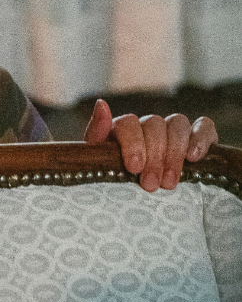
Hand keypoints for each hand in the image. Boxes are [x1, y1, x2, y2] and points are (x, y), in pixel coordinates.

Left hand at [84, 99, 217, 191]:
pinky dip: (200, 138)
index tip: (134, 168)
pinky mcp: (197, 137)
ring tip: (169, 182)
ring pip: (177, 123)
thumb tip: (101, 104)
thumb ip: (96, 132)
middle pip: (154, 124)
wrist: (134, 197)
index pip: (128, 122)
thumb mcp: (97, 159)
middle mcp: (147, 125)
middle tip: (151, 184)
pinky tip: (194, 157)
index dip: (133, 143)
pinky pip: (204, 126)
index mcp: (122, 128)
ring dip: (174, 152)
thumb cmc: (114, 177)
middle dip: (153, 156)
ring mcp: (172, 129)